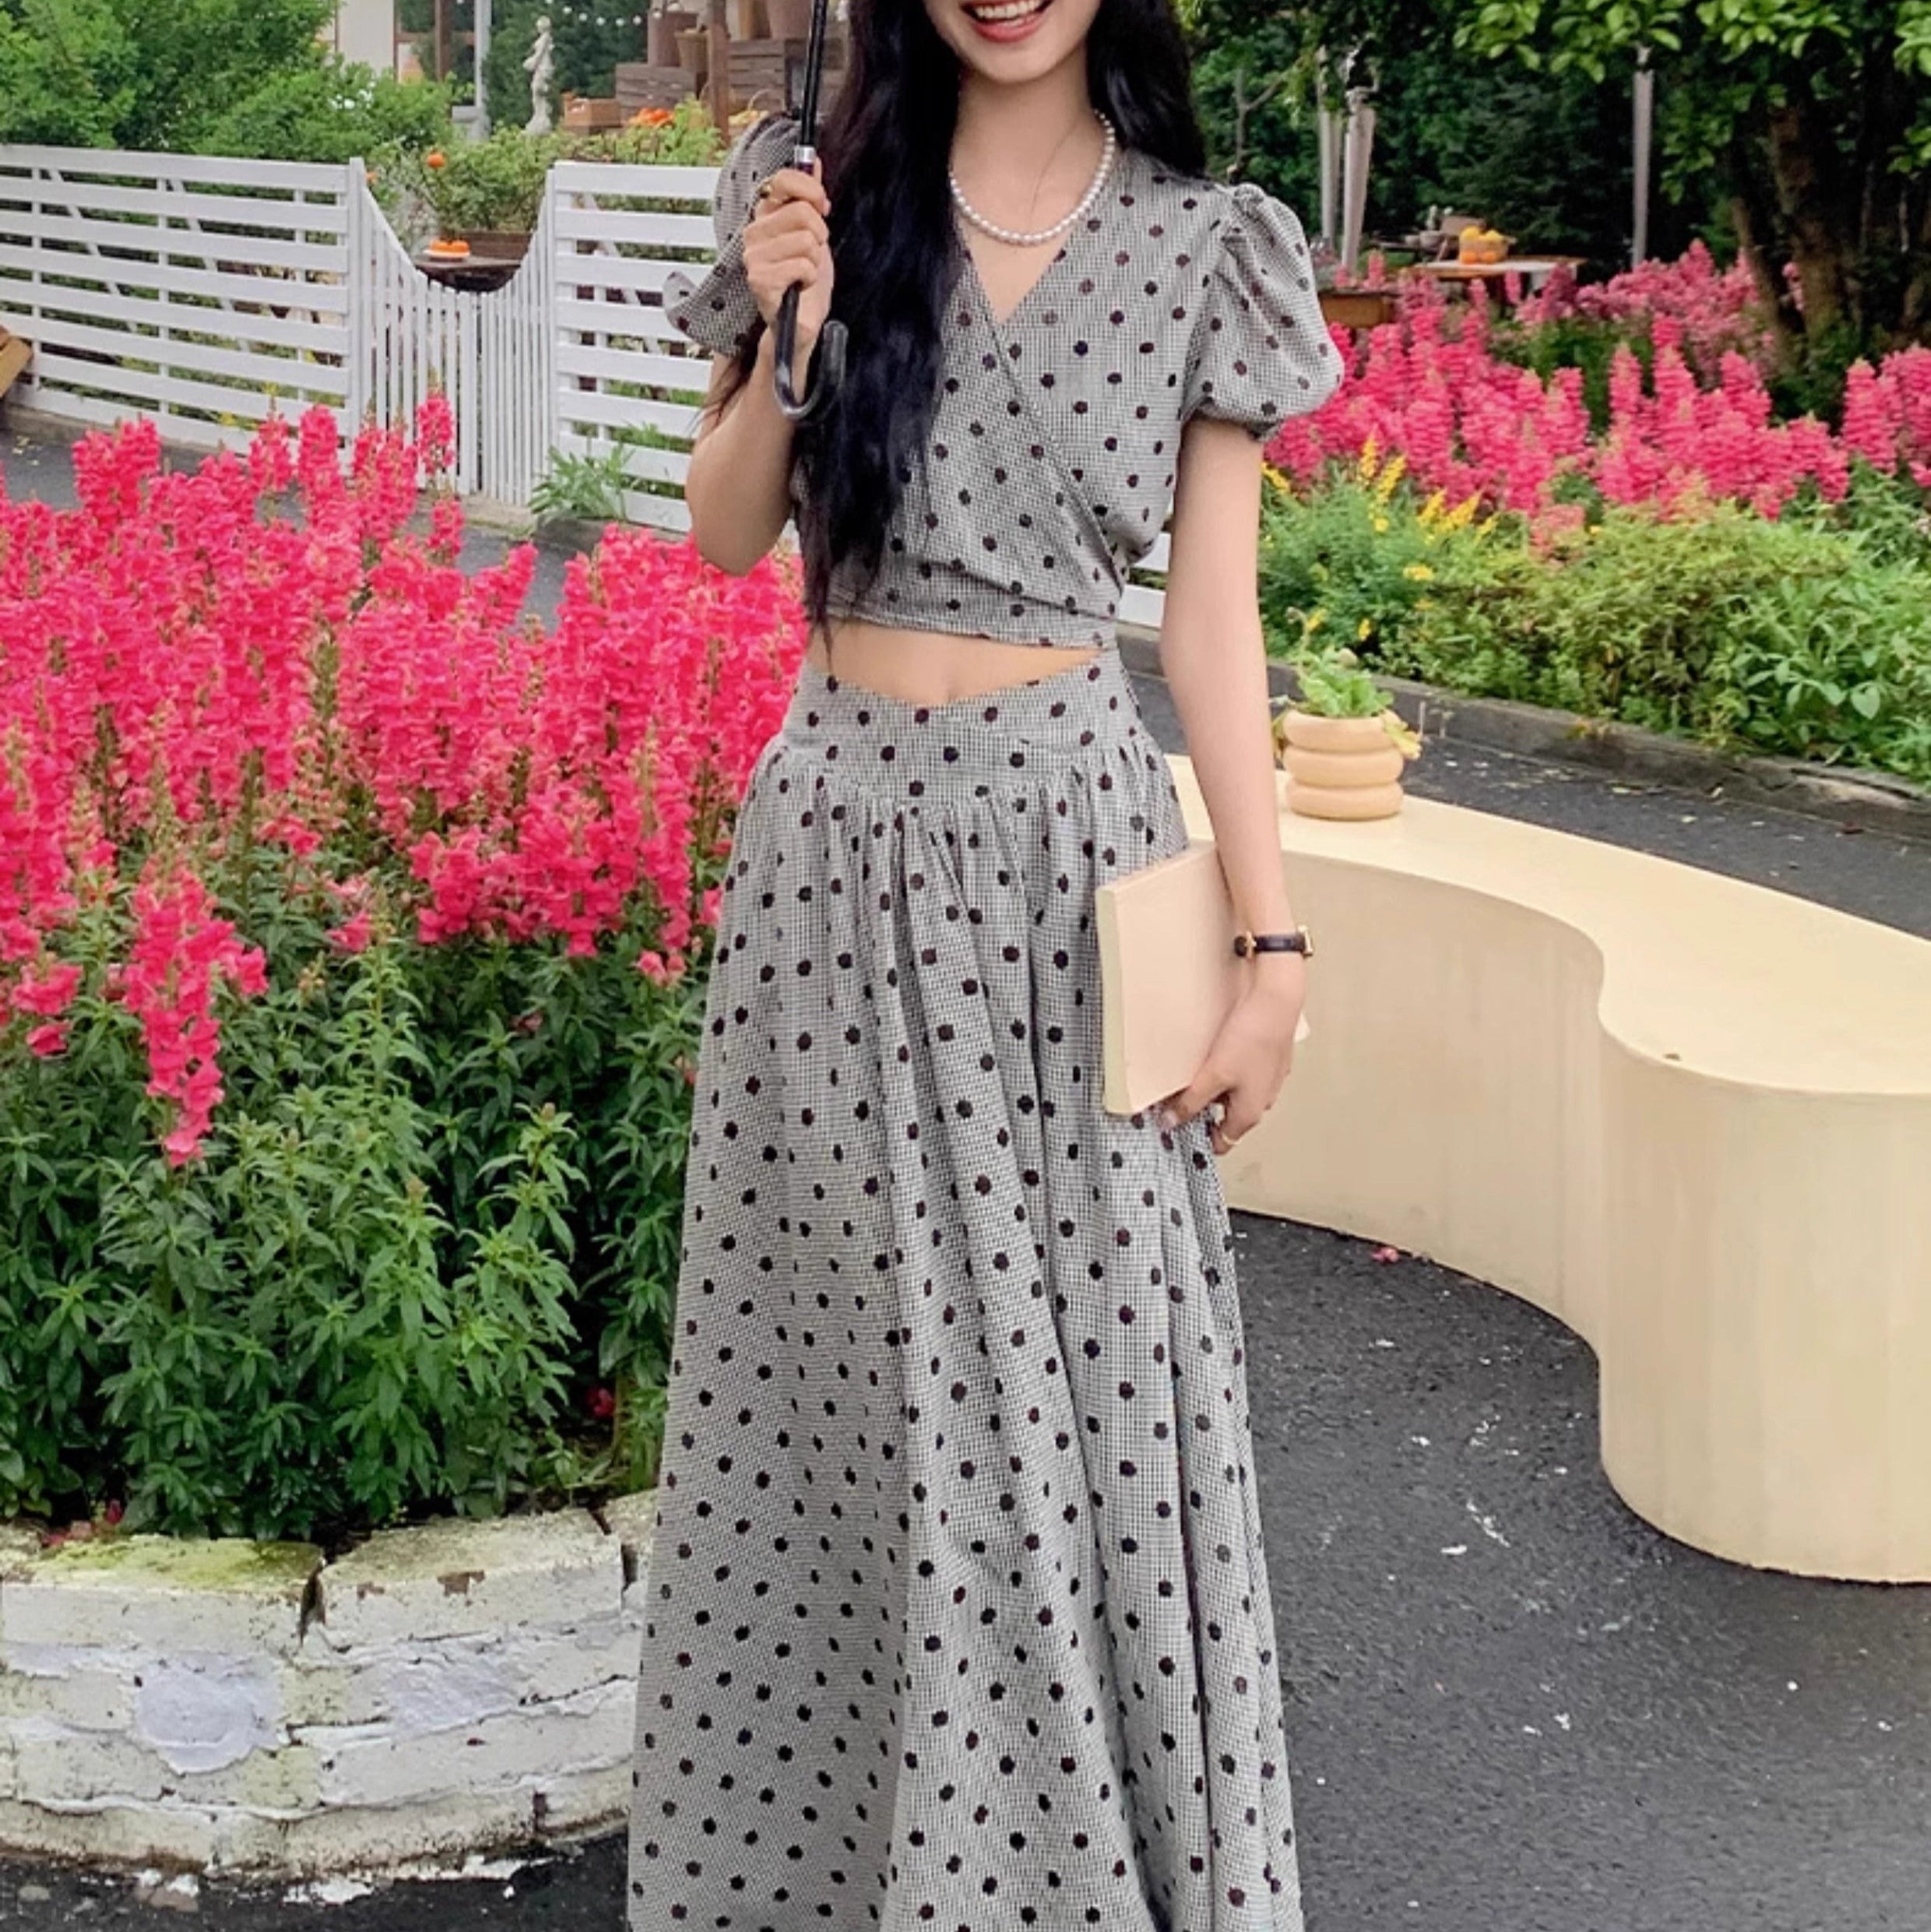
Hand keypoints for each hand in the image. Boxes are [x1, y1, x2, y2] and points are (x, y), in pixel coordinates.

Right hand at [744, 162, 833, 348]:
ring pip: (806, 241)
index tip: (822, 208)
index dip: (811, 191)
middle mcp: (754, 232)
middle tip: (812, 252)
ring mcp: (754, 256)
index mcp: (765, 215)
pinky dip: (810, 278)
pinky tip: (800, 285)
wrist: (799, 321)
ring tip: (804, 272)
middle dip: (819, 234)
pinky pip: (802, 265)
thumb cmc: (805, 279)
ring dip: (815, 260)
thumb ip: (811, 197)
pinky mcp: (760, 280)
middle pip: (803, 212)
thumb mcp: (814, 232)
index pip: (782, 180)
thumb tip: (815, 163)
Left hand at [1160, 958, 1303, 1155]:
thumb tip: (1171, 1122)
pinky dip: (1225, 1068)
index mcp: (1249, 1113)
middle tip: (1177, 1097)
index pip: (1222, 1142)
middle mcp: (1262, 1100)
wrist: (1276, 1001)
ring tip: (1194, 1070)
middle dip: (1201, 1110)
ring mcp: (1266, 1079)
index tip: (1176, 1129)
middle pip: (1225, 1117)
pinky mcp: (1265, 1059)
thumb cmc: (1253, 1039)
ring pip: (1232, 1093)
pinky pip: (1240, 1072)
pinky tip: (1214, 1052)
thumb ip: (1191, 1103)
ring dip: (1212, 1087)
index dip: (1198, 1139)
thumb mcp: (1213, 1076)